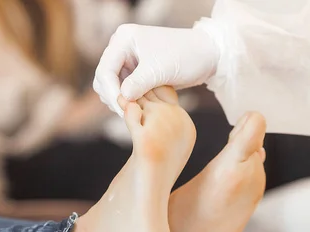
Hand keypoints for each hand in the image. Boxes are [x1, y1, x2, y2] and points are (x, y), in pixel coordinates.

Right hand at [93, 24, 219, 116]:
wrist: (206, 55)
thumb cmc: (186, 56)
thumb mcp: (161, 69)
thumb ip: (139, 83)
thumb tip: (122, 98)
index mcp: (124, 39)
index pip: (105, 69)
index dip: (111, 91)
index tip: (122, 108)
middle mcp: (122, 48)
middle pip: (103, 79)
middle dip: (113, 97)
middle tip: (127, 114)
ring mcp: (128, 60)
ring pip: (111, 87)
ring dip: (120, 101)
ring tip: (135, 112)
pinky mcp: (136, 72)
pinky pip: (124, 90)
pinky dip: (128, 101)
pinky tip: (139, 109)